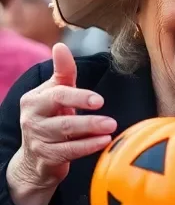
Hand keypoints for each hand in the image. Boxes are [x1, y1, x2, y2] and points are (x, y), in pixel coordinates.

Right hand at [8, 44, 116, 204]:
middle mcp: (32, 120)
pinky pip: (69, 153)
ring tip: (111, 129)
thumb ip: (63, 72)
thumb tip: (60, 46)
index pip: (58, 96)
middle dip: (88, 121)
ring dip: (91, 134)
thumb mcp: (56, 93)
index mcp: (34, 100)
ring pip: (67, 137)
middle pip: (63, 120)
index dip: (79, 97)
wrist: (35, 157)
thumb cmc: (51, 117)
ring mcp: (38, 141)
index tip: (99, 100)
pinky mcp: (46, 158)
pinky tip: (104, 142)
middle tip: (111, 121)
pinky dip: (87, 147)